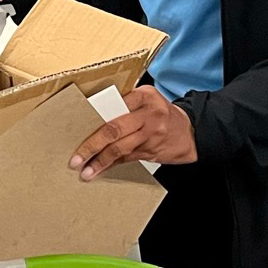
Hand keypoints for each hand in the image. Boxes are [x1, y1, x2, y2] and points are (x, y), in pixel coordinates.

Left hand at [70, 85, 196, 178]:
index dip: (94, 119)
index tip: (76, 128)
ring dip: (100, 162)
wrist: (191, 133)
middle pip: (114, 129)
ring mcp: (151, 135)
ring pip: (120, 149)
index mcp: (145, 96)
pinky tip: (99, 171)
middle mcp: (149, 114)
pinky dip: (111, 165)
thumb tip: (93, 118)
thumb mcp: (148, 100)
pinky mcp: (151, 151)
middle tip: (77, 158)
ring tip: (85, 171)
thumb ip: (126, 104)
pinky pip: (126, 158)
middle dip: (92, 145)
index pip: (114, 104)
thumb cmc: (162, 114)